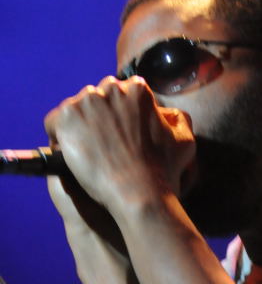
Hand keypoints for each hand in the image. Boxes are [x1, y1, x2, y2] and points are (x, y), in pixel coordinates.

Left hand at [44, 77, 195, 213]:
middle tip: (103, 146)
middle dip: (98, 118)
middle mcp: (111, 89)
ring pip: (75, 109)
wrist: (138, 194)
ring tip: (88, 154)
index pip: (121, 94)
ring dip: (79, 128)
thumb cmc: (163, 173)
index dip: (119, 117)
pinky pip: (53, 123)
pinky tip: (71, 156)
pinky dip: (59, 138)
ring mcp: (86, 101)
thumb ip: (179, 121)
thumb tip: (169, 115)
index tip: (118, 137)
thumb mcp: (184, 142)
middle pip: (96, 98)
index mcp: (138, 91)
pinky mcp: (66, 117)